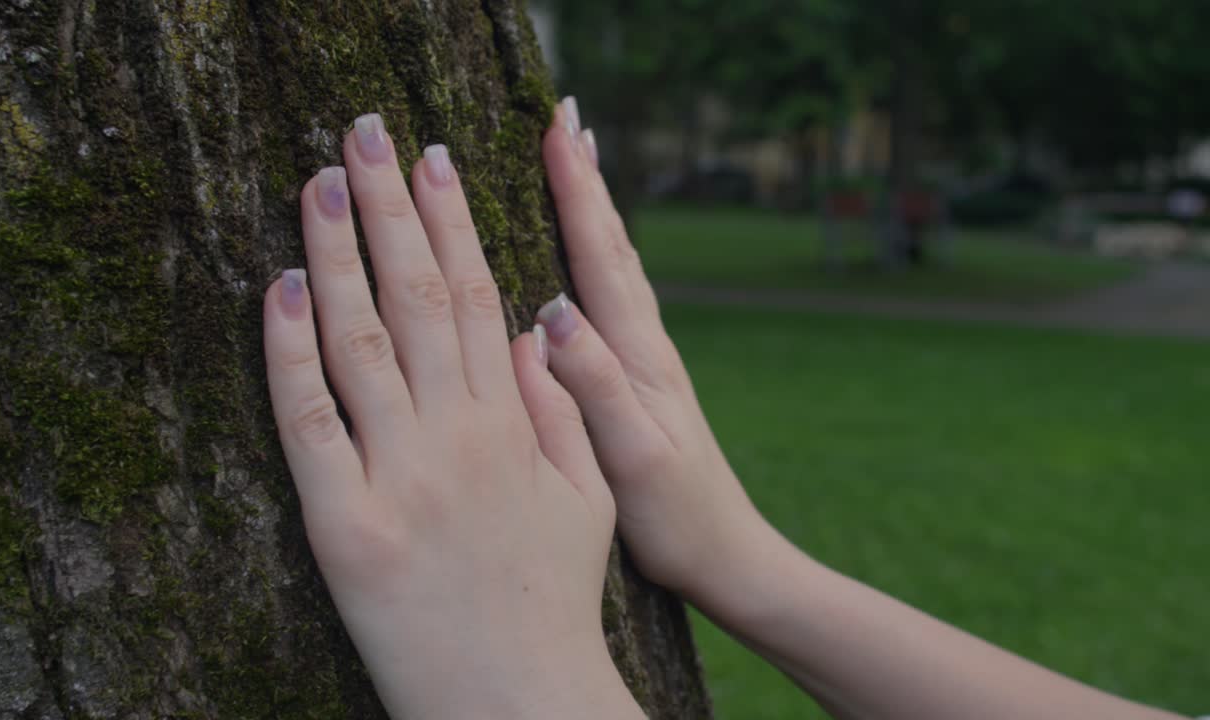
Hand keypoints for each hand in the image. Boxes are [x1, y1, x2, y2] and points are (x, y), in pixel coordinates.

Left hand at [263, 114, 639, 719]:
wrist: (518, 700)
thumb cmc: (553, 601)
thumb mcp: (584, 498)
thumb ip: (561, 408)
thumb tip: (530, 327)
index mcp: (513, 424)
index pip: (477, 294)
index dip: (452, 220)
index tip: (434, 158)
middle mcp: (457, 435)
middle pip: (416, 296)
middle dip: (389, 205)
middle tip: (364, 133)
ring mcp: (398, 477)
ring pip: (357, 339)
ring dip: (334, 252)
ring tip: (318, 182)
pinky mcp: (343, 526)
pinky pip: (308, 420)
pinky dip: (287, 349)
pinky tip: (277, 286)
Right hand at [535, 100, 788, 616]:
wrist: (727, 555)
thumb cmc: (676, 518)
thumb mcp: (632, 458)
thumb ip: (596, 386)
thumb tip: (553, 311)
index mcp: (640, 356)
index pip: (602, 256)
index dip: (578, 190)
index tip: (556, 128)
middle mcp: (648, 345)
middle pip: (614, 243)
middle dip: (588, 177)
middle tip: (565, 115)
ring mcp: (650, 360)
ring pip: (617, 264)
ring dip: (597, 206)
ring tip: (578, 159)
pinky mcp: (645, 380)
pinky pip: (615, 296)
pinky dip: (599, 254)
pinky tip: (588, 254)